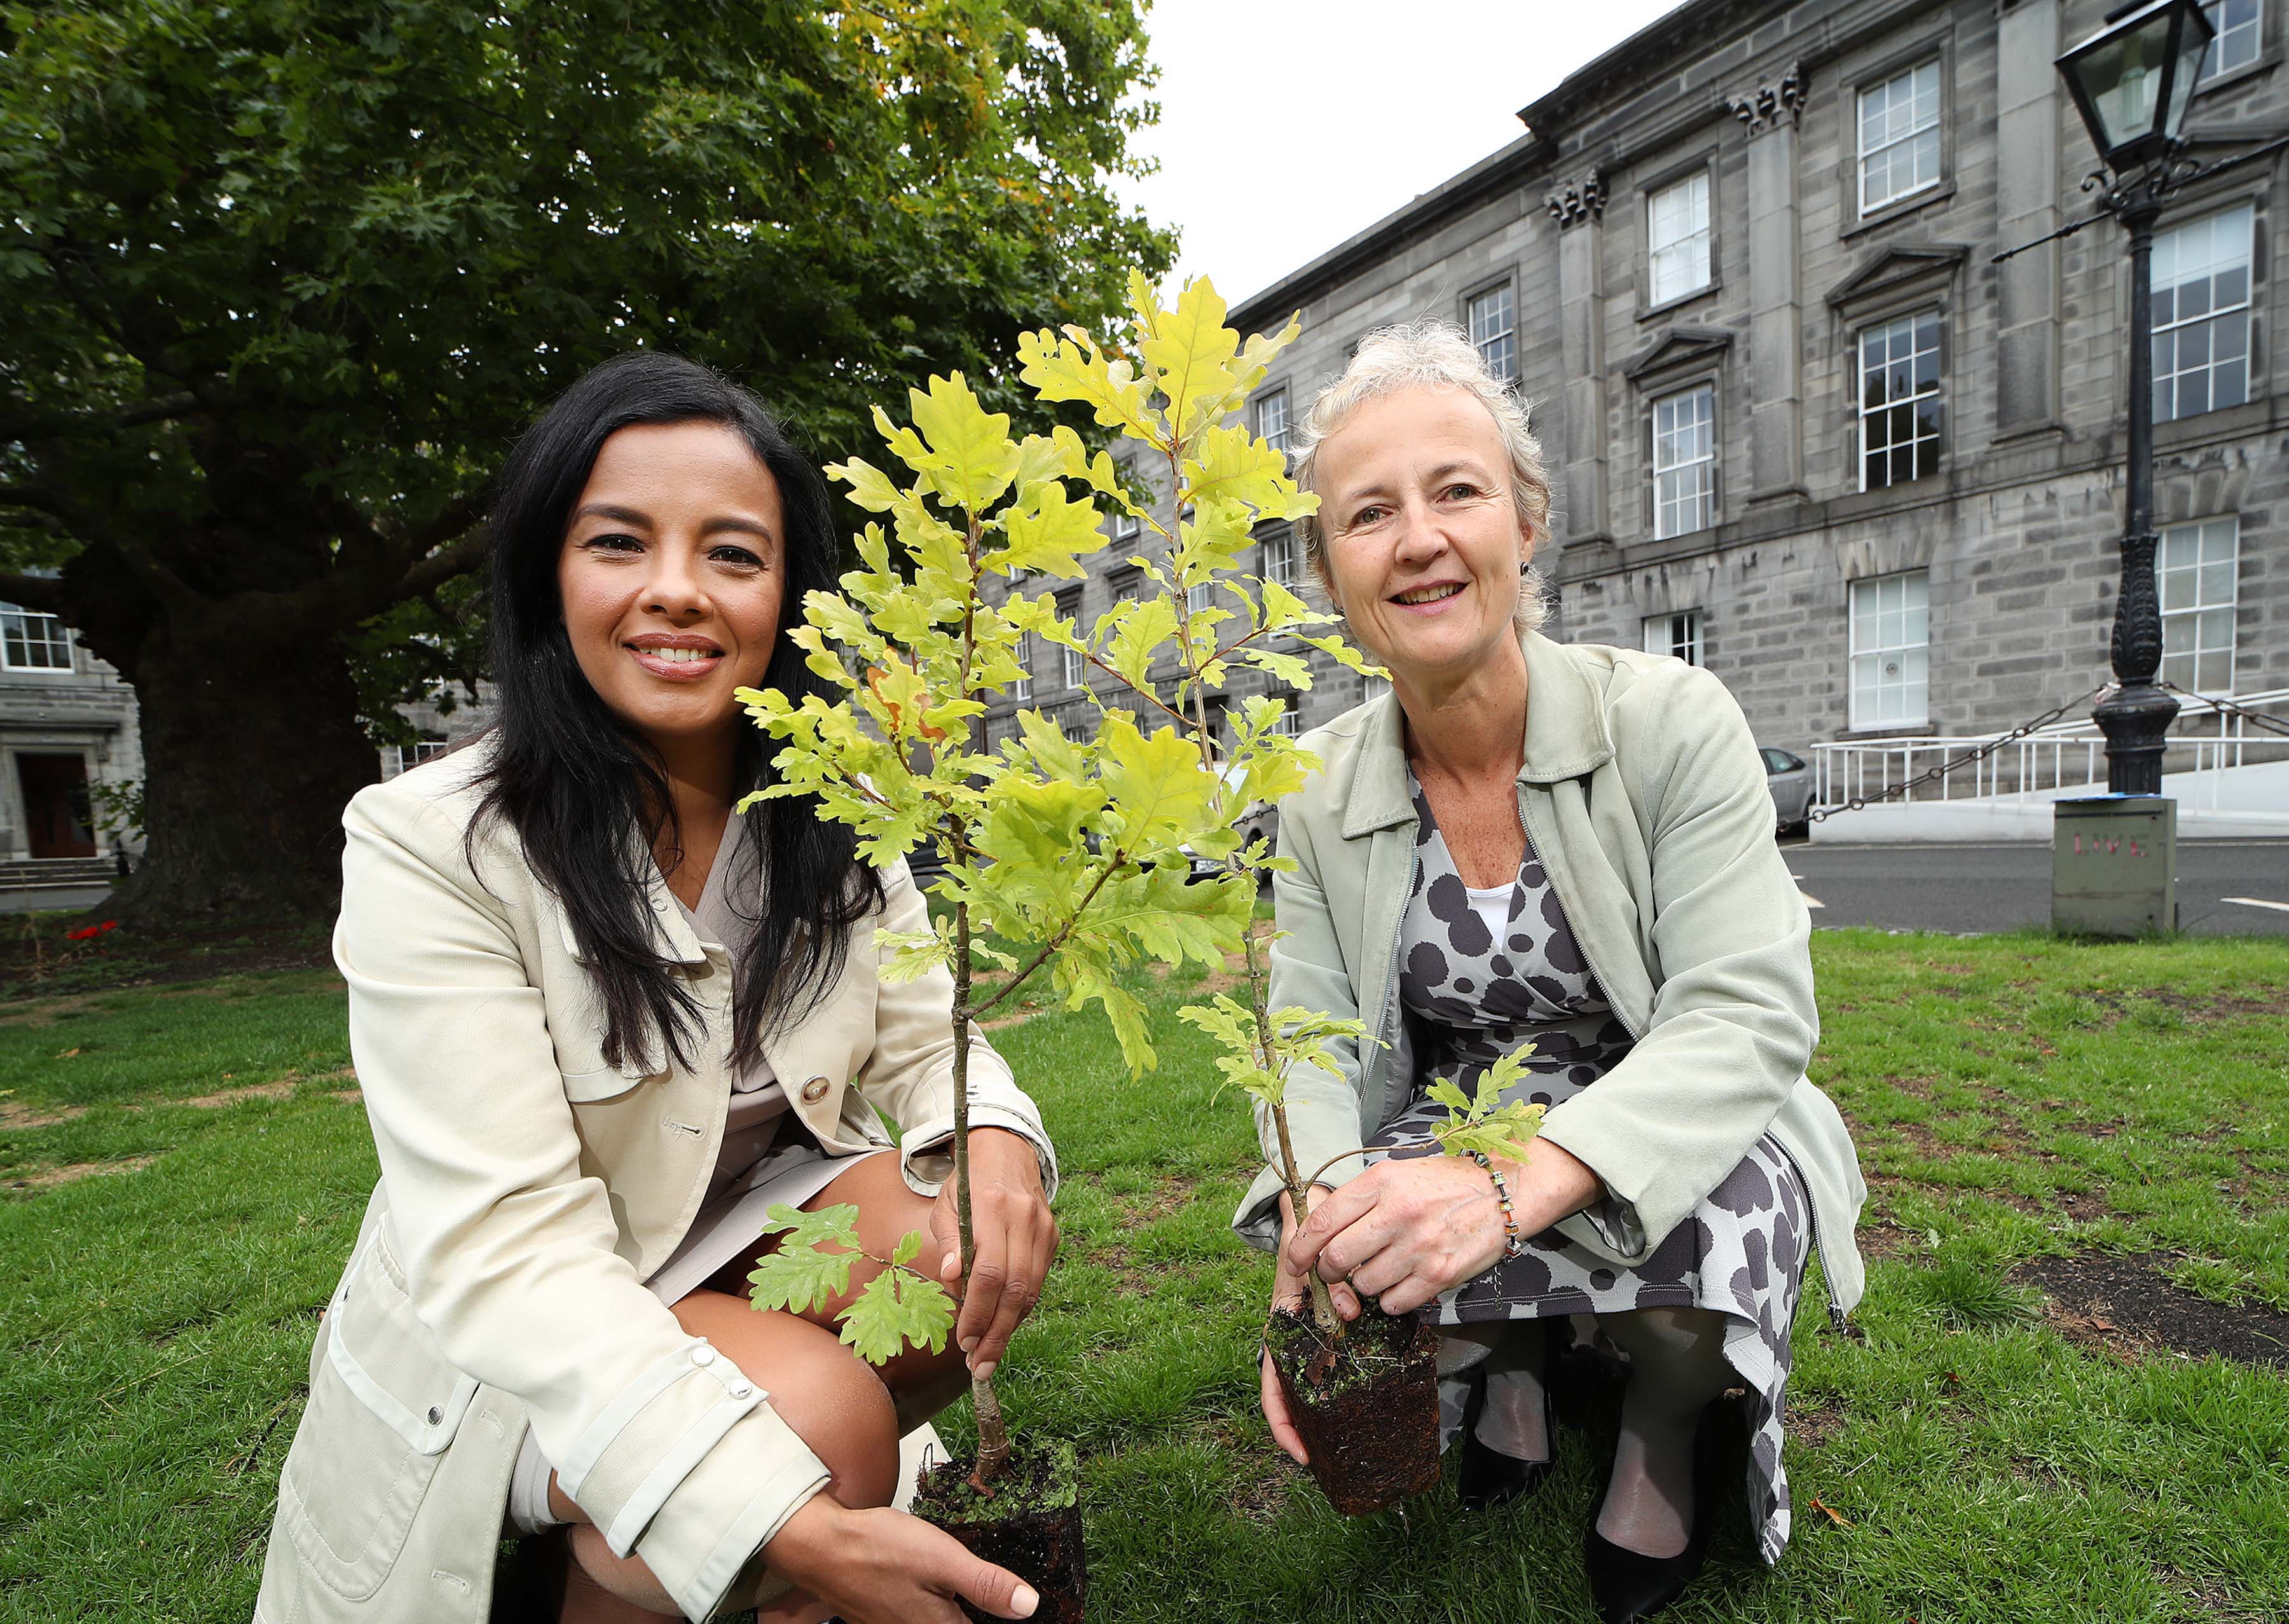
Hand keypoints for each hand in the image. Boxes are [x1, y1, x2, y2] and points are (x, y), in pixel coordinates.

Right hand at [764, 1495, 1037, 1622]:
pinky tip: (932, 1578)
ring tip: (963, 1581)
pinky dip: (936, 1600)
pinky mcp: (884, 1617)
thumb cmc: (877, 1549)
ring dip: (957, 1603)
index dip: (999, 1611)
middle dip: (978, 1606)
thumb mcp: (941, 1559)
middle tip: (988, 1583)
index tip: (1008, 1596)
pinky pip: (922, 1613)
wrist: (821, 1546)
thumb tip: (1027, 1606)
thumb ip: (985, 1584)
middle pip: (961, 1621)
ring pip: (942, 1618)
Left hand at [929, 1127, 1055, 1378]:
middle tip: (979, 1366)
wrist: (1007, 1150)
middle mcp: (1024, 1219)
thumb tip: (951, 1279)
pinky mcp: (1053, 1236)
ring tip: (988, 1355)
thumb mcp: (947, 1205)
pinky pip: (1037, 1281)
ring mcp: (1043, 1229)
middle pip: (1015, 1290)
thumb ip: (949, 1241)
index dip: (977, 1313)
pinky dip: (1020, 1307)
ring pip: (1031, 1290)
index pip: (989, 1273)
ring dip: (1009, 1327)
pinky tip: (1002, 1324)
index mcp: (992, 1208)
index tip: (963, 1342)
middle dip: (996, 1334)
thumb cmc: (969, 1183)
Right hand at [1260, 1187, 1358, 1466]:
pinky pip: (1343, 1358)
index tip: (1300, 1453)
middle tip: (1327, 1462)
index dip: (1283, 1424)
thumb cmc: (1304, 1237)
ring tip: (1350, 1442)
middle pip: (1293, 1397)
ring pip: (1318, 1383)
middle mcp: (1295, 1340)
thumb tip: (1350, 1311)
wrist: (1312, 1217)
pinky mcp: (1337, 1327)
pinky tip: (1370, 1396)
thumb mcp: (1307, 1254)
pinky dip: (1351, 1377)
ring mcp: (1316, 1336)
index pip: (1271, 1388)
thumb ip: (1330, 1281)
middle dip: (1306, 1431)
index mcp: (1279, 1329)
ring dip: (1327, 1412)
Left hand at [1282, 1140, 1600, 1316]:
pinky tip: (1404, 1281)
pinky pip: (1395, 1303)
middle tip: (1339, 1270)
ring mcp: (1420, 1246)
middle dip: (1329, 1271)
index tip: (1294, 1262)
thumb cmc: (1442, 1184)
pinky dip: (1392, 1300)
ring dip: (1365, 1286)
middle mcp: (1398, 1213)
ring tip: (1382, 1269)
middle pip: (1337, 1258)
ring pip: (1365, 1285)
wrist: (1503, 1192)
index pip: (1322, 1221)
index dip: (1299, 1248)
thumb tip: (1317, 1236)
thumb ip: (1358, 1201)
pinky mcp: (1441, 1274)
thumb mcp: (1396, 1175)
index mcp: (1380, 1182)